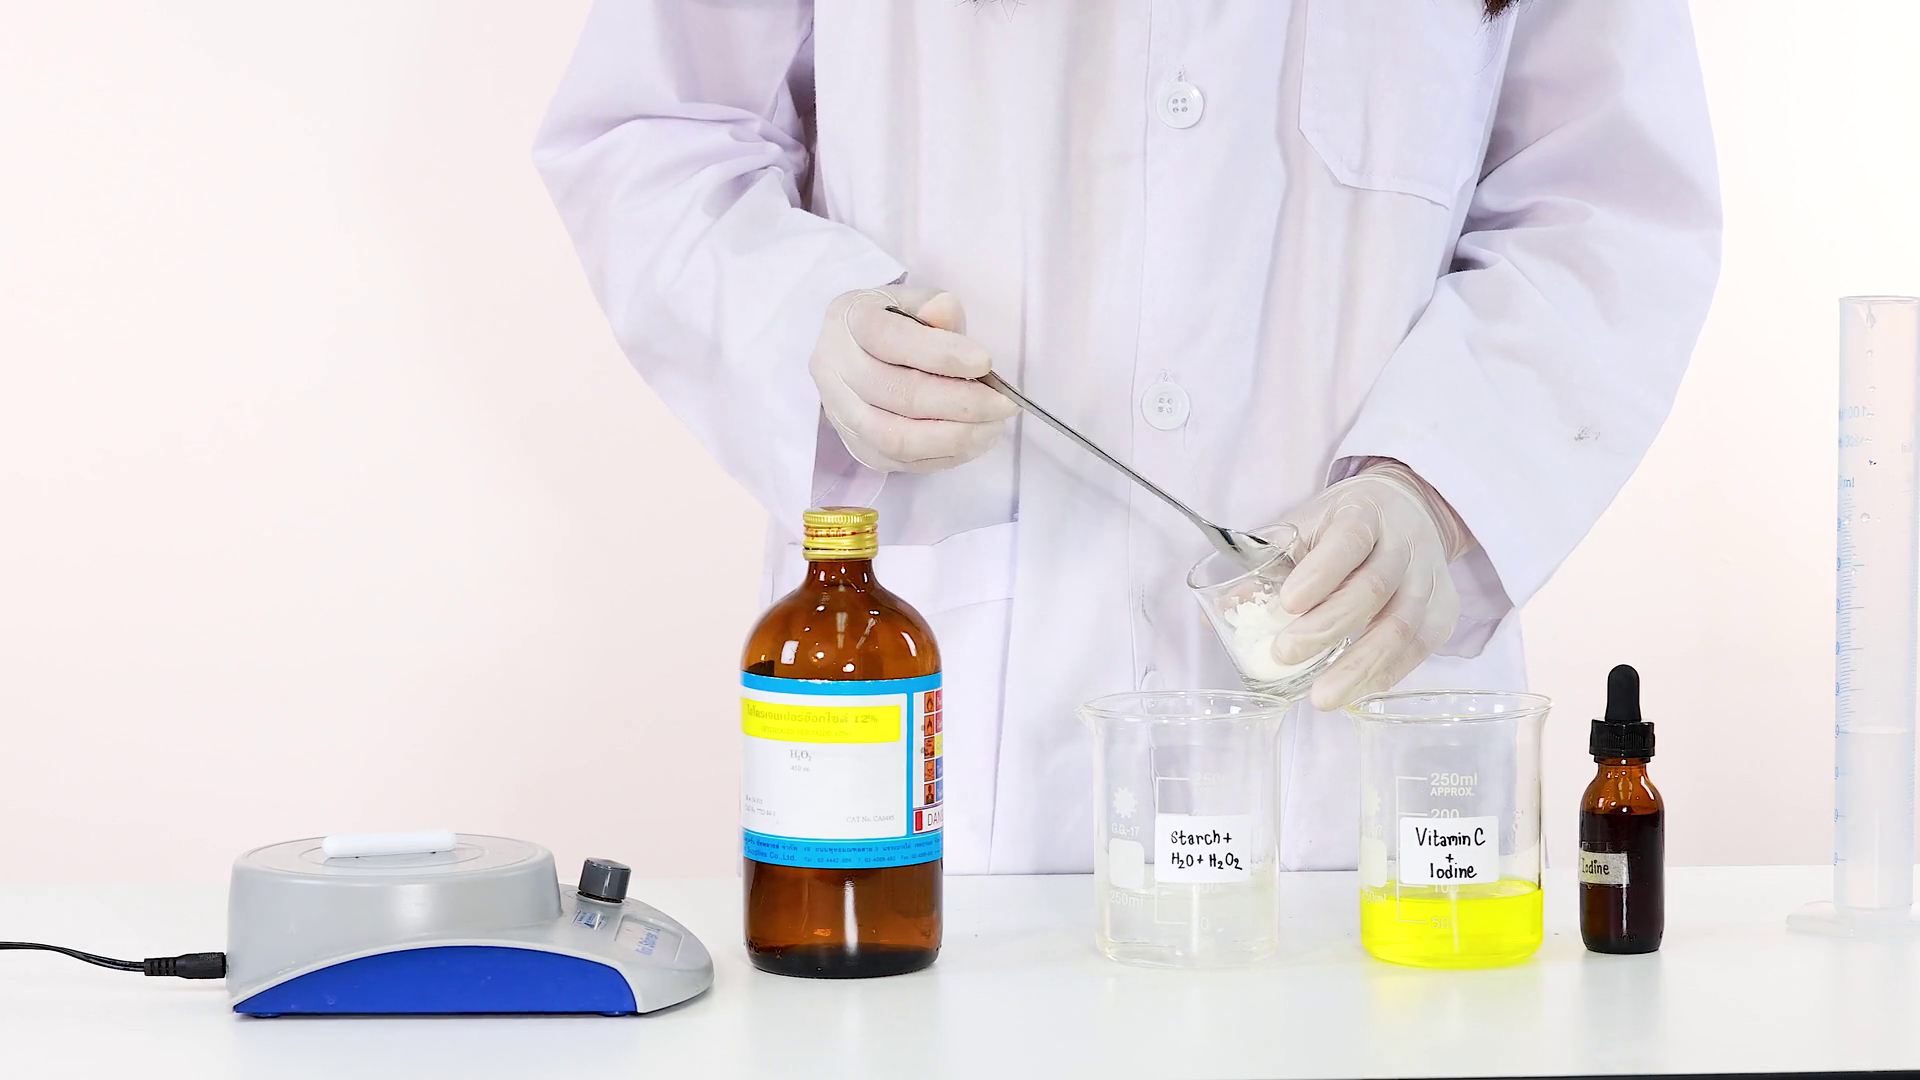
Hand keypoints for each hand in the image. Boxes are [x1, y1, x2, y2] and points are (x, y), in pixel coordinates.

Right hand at [810, 286, 1017, 472]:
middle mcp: (835, 370)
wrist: (853, 355)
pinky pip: (903, 463)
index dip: (942, 354)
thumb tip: (947, 317)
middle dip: (961, 403)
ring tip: (994, 427)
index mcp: (849, 321)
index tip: (985, 363)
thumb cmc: (891, 323)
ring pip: (898, 438)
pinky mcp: (858, 448)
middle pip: (899, 395)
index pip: (890, 339)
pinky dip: (946, 455)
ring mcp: (842, 415)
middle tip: (1002, 404)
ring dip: (955, 437)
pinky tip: (975, 441)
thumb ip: (931, 307)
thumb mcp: (910, 300)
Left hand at [1271, 461, 1473, 711]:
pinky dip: (1386, 673)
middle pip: (1373, 589)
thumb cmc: (1346, 523)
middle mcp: (1404, 544)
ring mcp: (1428, 579)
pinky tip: (1356, 690)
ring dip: (1358, 666)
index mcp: (1365, 514)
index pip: (1348, 540)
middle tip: (1285, 655)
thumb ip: (1266, 566)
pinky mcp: (1444, 611)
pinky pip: (1418, 648)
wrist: (1410, 509)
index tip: (1287, 603)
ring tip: (1321, 698)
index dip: (1320, 573)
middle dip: (1327, 627)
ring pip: (1400, 626)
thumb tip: (1215, 618)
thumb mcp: (1306, 525)